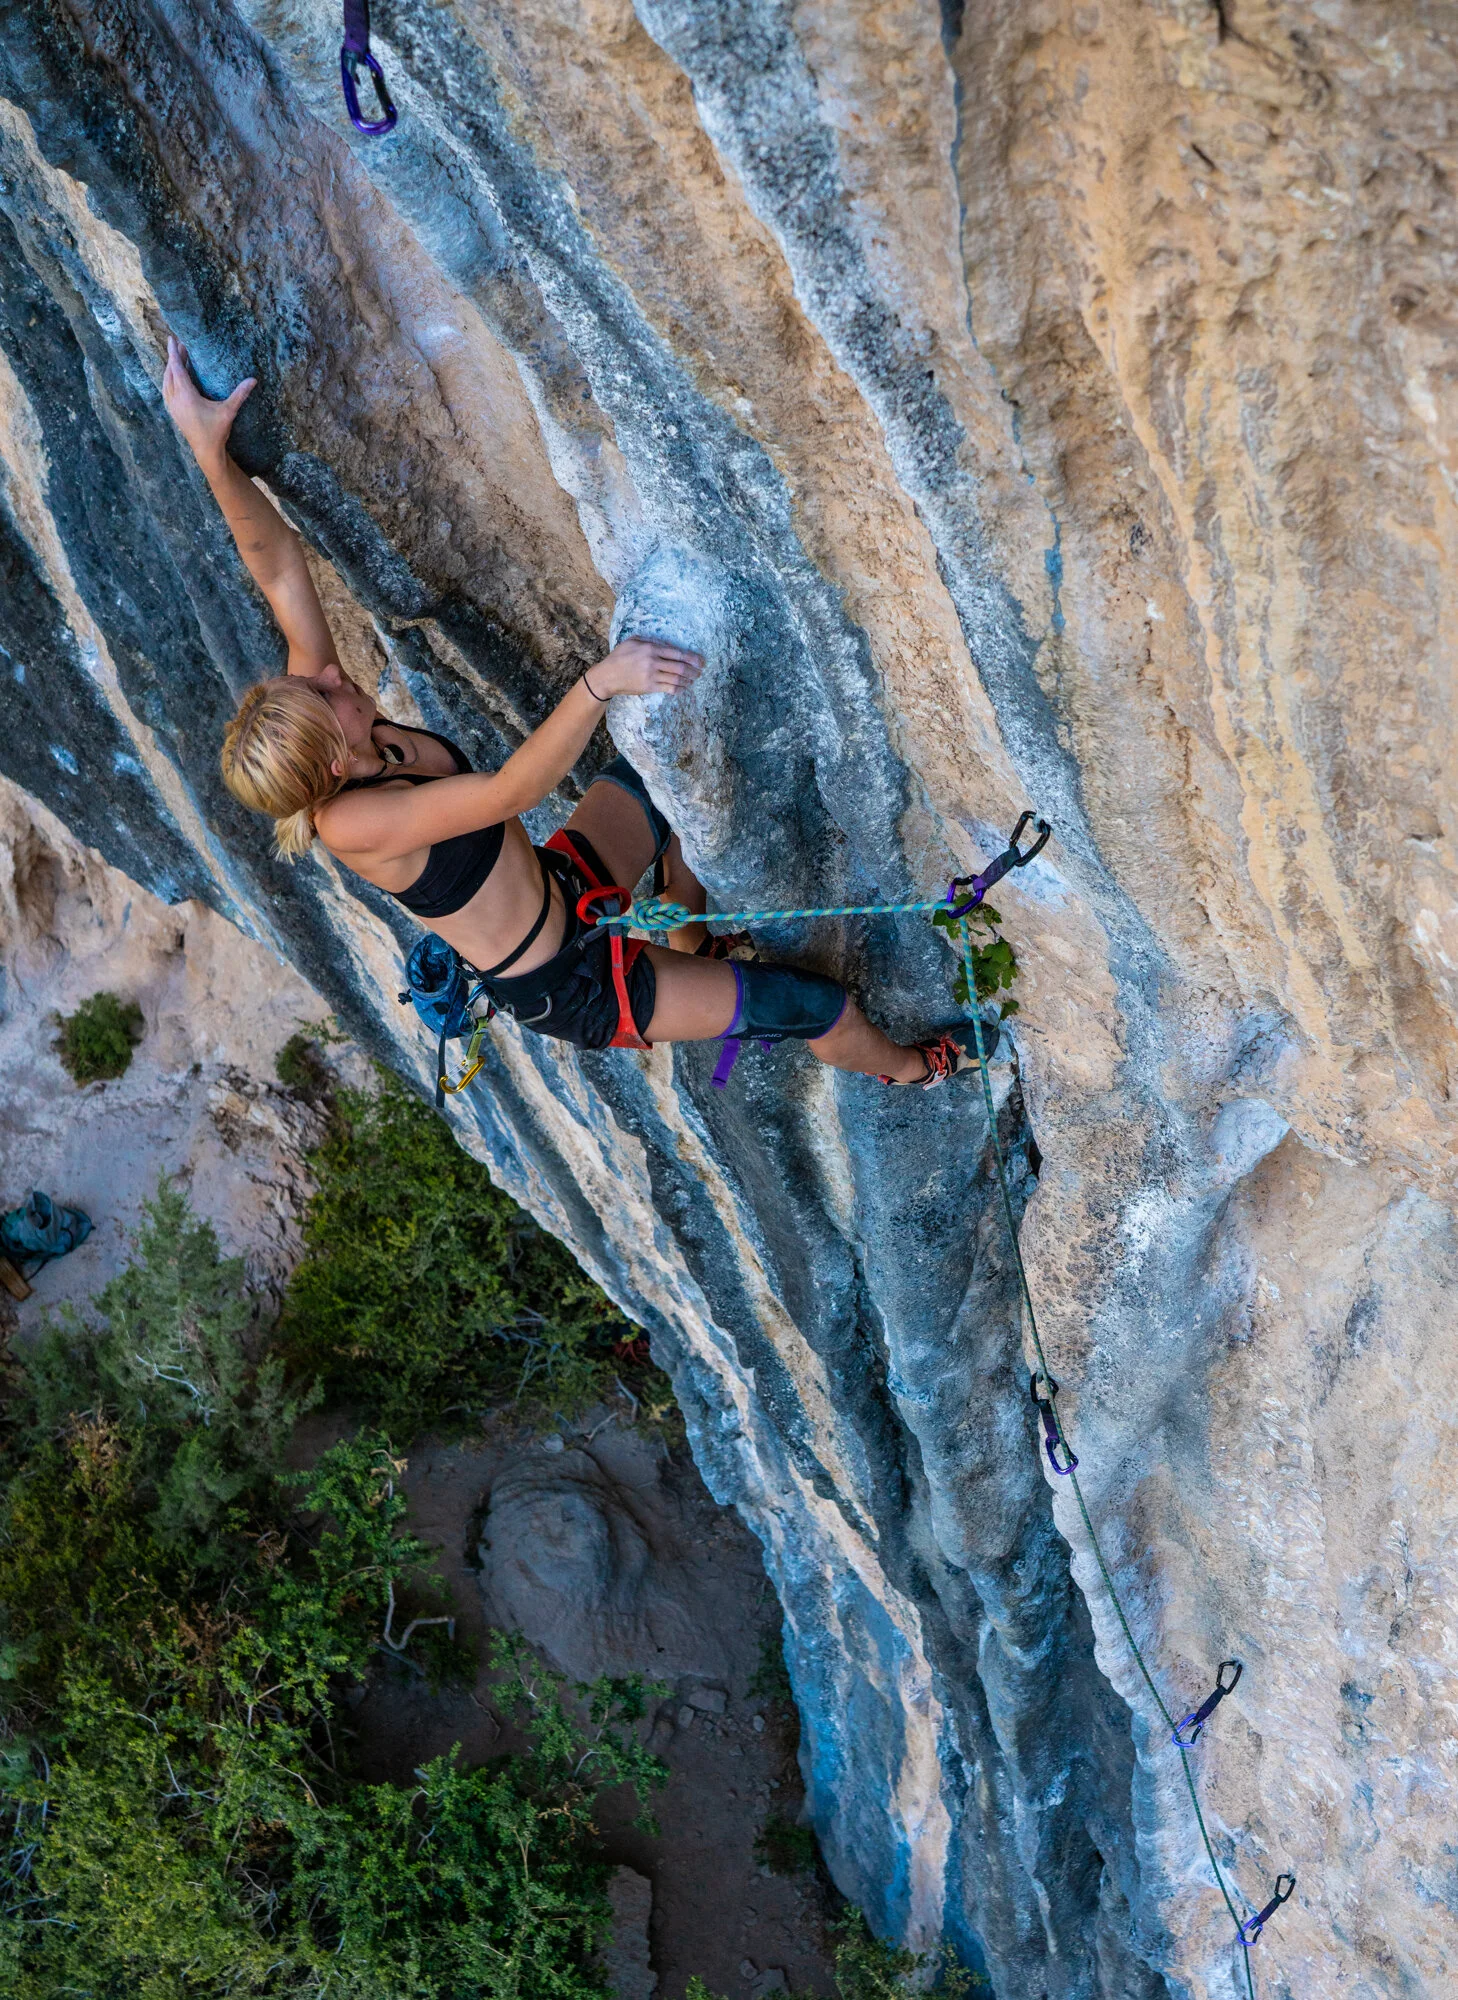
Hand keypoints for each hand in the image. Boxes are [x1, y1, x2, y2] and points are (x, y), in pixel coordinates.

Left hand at [162, 334, 255, 465]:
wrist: (206, 451)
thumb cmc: (216, 431)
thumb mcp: (228, 411)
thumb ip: (239, 394)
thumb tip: (253, 379)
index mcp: (186, 395)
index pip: (177, 368)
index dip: (175, 353)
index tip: (173, 339)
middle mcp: (175, 399)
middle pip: (170, 372)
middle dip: (174, 357)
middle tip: (180, 345)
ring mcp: (172, 406)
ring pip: (166, 381)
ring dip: (170, 368)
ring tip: (177, 358)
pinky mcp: (173, 412)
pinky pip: (166, 390)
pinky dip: (168, 380)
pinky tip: (174, 378)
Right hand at [589, 635, 703, 699]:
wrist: (607, 676)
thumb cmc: (619, 657)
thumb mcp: (632, 641)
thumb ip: (650, 640)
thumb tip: (667, 644)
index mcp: (650, 648)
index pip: (677, 653)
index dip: (691, 657)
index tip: (700, 661)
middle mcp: (653, 662)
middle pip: (680, 667)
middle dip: (694, 670)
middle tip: (700, 671)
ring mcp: (651, 676)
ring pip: (677, 679)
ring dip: (688, 680)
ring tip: (693, 680)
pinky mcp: (649, 687)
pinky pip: (669, 688)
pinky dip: (679, 689)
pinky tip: (683, 688)